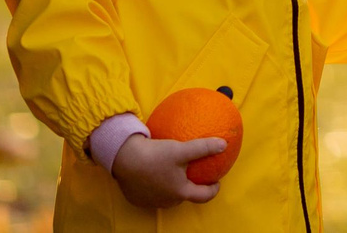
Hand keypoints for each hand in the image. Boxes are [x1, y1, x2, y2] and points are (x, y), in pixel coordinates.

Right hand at [110, 133, 225, 207]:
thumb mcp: (181, 149)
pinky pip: (152, 191)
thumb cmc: (154, 155)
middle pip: (184, 195)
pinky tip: (156, 169)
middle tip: (195, 173)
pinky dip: (157, 183)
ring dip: (173, 185)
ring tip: (176, 170)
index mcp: (179, 192)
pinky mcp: (137, 198)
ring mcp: (151, 201)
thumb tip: (224, 144)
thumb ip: (203, 148)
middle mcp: (166, 201)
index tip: (216, 182)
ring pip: (168, 194)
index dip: (212, 190)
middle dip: (191, 185)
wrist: (123, 159)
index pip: (202, 196)